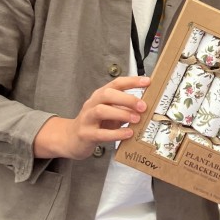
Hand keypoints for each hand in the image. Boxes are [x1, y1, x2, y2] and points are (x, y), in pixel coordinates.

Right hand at [33, 76, 151, 159]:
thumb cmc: (95, 124)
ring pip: (102, 110)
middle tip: (143, 106)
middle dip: (127, 98)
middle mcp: (92, 103)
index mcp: (100, 96)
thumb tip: (145, 108)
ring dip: (121, 113)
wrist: (71, 139)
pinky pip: (101, 133)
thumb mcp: (110, 113)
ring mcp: (87, 118)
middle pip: (107, 94)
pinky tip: (128, 134)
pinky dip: (116, 133)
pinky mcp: (86, 134)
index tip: (148, 81)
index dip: (132, 81)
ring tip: (136, 119)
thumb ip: (124, 109)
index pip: (116, 83)